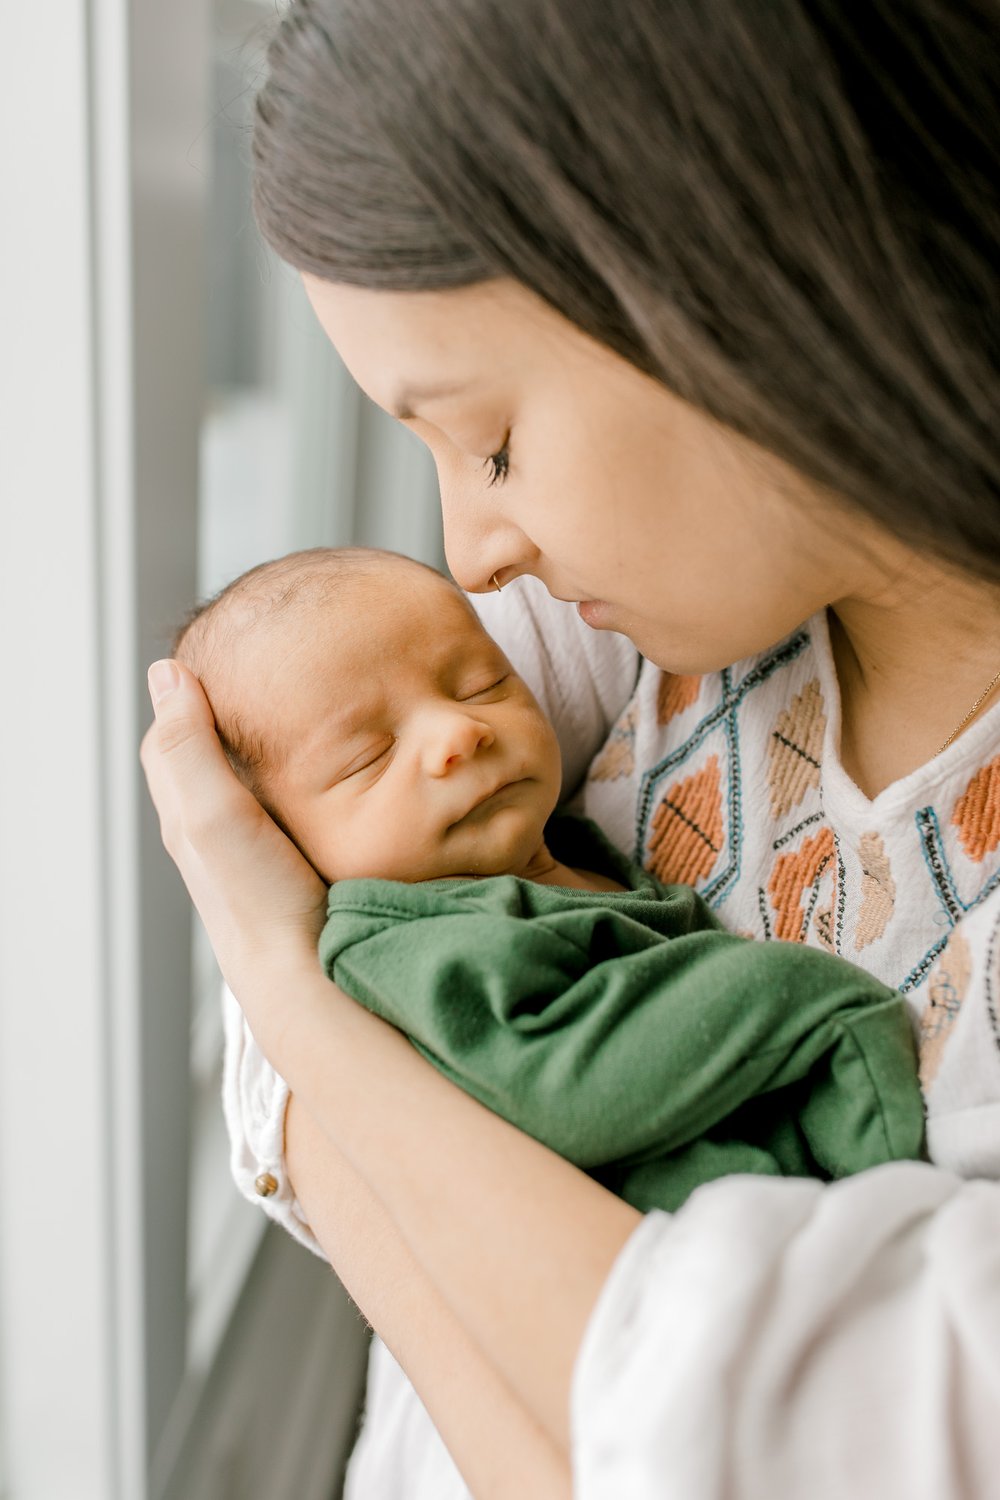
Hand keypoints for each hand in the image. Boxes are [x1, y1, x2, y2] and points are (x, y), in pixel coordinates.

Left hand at [140, 659, 328, 1037]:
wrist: (315, 976)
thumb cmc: (260, 902)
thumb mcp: (212, 814)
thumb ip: (187, 747)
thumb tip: (167, 673)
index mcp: (188, 814)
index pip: (174, 734)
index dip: (192, 690)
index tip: (228, 649)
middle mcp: (221, 830)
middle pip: (216, 753)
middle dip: (235, 710)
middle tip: (274, 666)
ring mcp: (264, 848)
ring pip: (261, 777)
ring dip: (278, 743)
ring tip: (312, 704)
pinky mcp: (306, 858)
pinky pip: (300, 802)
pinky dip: (312, 774)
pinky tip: (342, 765)